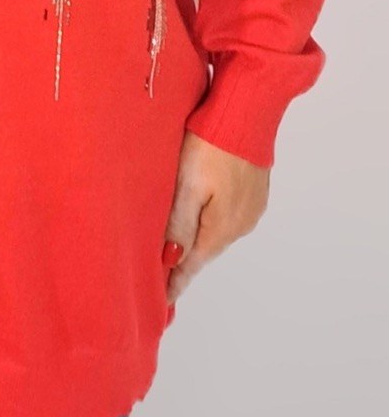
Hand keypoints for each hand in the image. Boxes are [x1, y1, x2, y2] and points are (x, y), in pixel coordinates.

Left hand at [161, 130, 269, 304]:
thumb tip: (170, 262)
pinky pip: (227, 215)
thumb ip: (179, 224)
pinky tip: (201, 212)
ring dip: (198, 238)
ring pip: (216, 232)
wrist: (248, 111)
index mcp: (220, 228)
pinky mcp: (255, 192)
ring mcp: (251, 208)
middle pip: (204, 250)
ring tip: (176, 246)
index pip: (191, 266)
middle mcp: (240, 225)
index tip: (161, 306)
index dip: (174, 285)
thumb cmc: (211, 143)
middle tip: (161, 277)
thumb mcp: (187, 184)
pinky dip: (212, 220)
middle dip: (184, 262)